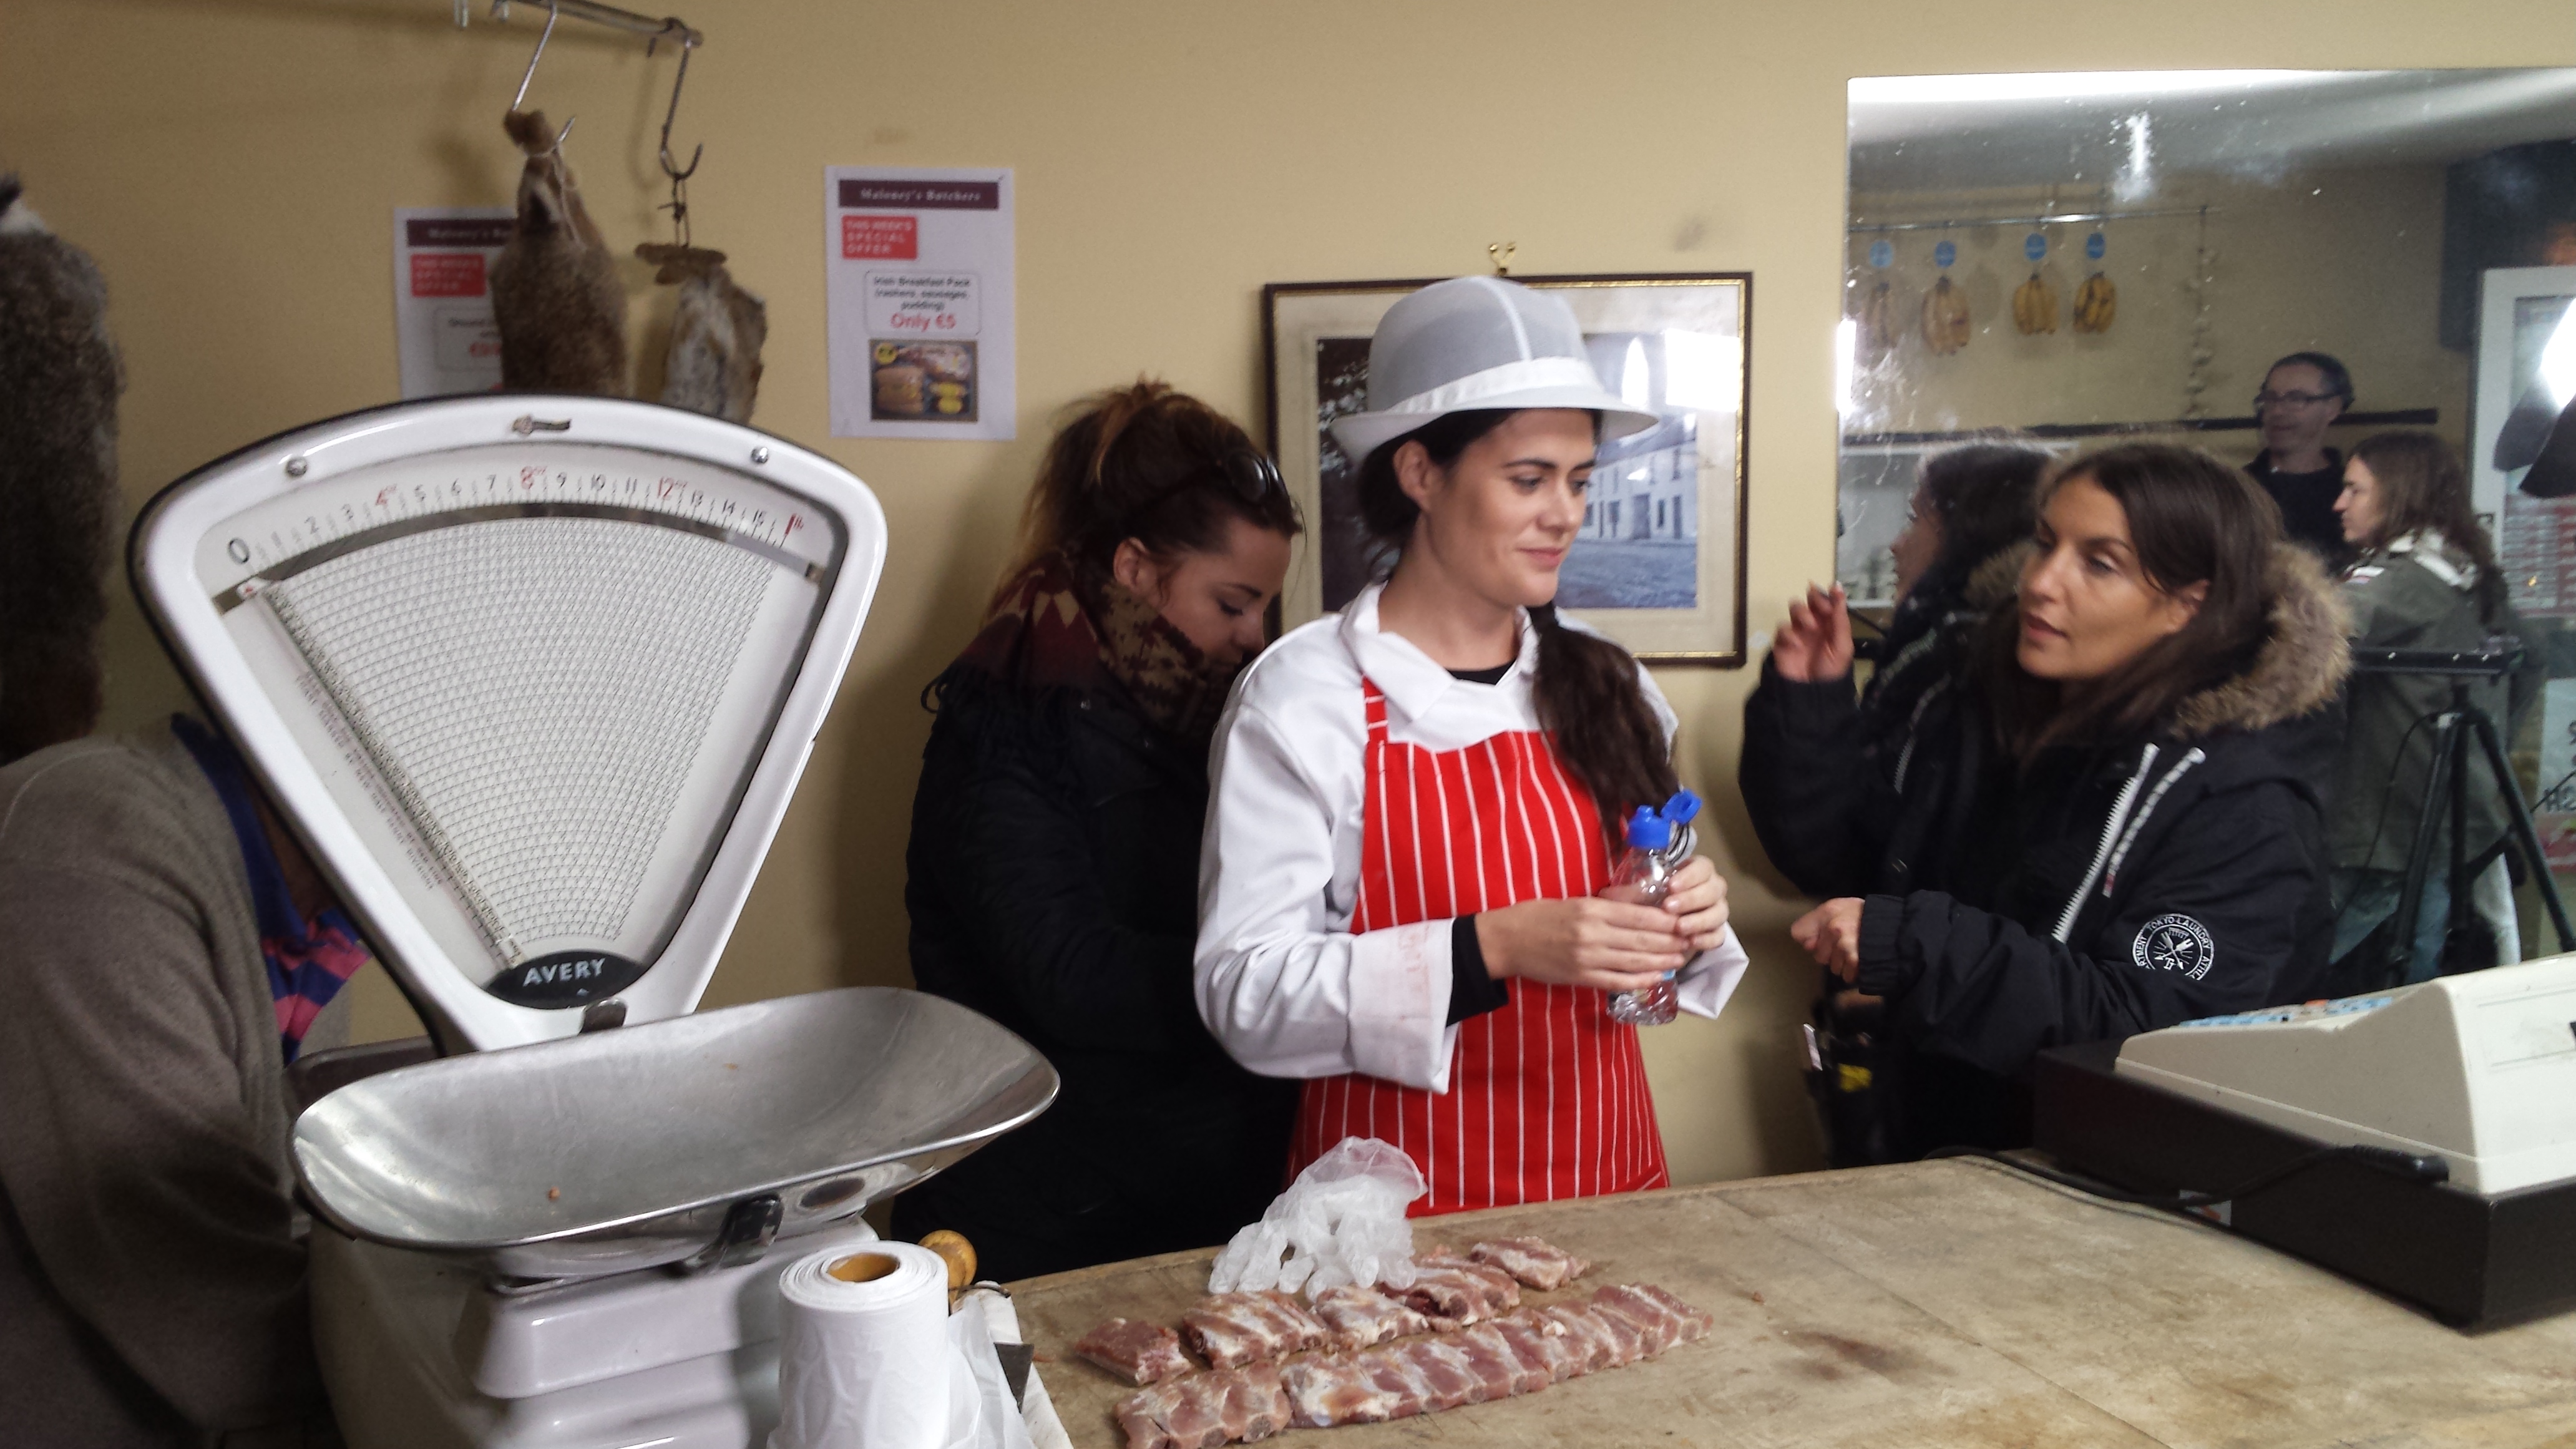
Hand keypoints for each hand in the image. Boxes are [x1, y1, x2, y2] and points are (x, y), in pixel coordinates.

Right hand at [1476, 896, 1687, 993]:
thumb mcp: (1574, 900)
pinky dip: (1640, 980)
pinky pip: (1618, 981)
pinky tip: (1657, 977)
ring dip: (1662, 961)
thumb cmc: (1538, 915)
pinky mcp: (1581, 978)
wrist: (1506, 940)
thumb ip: (1608, 903)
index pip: (1640, 915)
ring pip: (1635, 961)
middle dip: (1670, 942)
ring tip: (1680, 959)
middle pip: (1643, 939)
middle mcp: (1594, 934)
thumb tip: (1643, 900)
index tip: (1683, 921)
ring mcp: (1588, 959)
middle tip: (1689, 941)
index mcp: (1592, 910)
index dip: (1666, 921)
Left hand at [1652, 855, 1731, 953]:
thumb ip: (1648, 887)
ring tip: (1679, 927)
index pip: (1703, 868)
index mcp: (1700, 871)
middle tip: (1669, 907)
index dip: (1690, 876)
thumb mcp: (1649, 890)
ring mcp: (1718, 911)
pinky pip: (1719, 936)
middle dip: (1691, 899)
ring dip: (1699, 920)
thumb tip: (1641, 888)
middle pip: (1713, 890)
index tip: (1671, 886)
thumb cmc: (1655, 899)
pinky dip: (1707, 939)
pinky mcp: (1718, 932)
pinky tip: (1691, 941)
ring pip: (1719, 913)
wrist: (1661, 925)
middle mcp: (1714, 889)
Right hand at [1772, 584, 1853, 682]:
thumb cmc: (1831, 670)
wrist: (1813, 694)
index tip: (1829, 595)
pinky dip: (1789, 634)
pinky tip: (1797, 645)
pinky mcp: (1782, 642)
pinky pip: (1782, 629)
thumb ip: (1840, 617)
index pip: (1827, 601)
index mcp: (1830, 624)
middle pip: (1809, 600)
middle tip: (1820, 610)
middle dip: (1814, 600)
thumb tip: (1837, 586)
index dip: (1827, 595)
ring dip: (1802, 613)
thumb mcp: (1842, 644)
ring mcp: (1797, 632)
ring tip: (1810, 628)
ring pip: (1794, 609)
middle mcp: (1814, 624)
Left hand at [1790, 898, 1866, 982]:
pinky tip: (1864, 962)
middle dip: (1832, 955)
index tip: (1819, 940)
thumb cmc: (1872, 917)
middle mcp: (1833, 927)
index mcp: (1829, 911)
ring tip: (1860, 952)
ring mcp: (1845, 944)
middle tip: (1850, 945)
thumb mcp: (1845, 907)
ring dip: (1845, 965)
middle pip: (1819, 956)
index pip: (1798, 932)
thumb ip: (1821, 921)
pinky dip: (1855, 973)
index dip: (1809, 939)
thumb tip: (1807, 944)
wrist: (1900, 929)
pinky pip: (1847, 976)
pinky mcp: (1855, 960)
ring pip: (1834, 967)